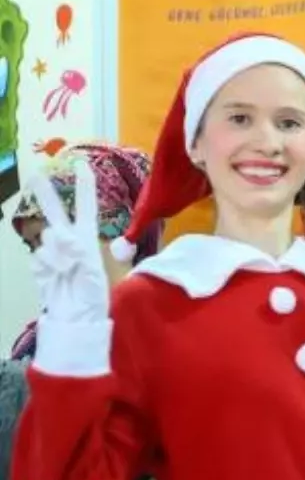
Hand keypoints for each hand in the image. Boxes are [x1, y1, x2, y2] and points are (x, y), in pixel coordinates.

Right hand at [29, 160, 109, 322]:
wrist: (75, 315)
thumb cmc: (92, 293)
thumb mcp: (93, 269)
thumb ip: (77, 249)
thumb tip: (60, 235)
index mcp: (87, 237)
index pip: (86, 207)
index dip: (84, 186)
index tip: (82, 165)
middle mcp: (68, 239)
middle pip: (56, 212)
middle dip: (46, 194)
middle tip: (35, 175)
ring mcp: (52, 251)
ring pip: (48, 237)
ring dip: (59, 252)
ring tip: (69, 269)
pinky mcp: (40, 263)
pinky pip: (40, 255)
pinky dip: (49, 265)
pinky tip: (56, 275)